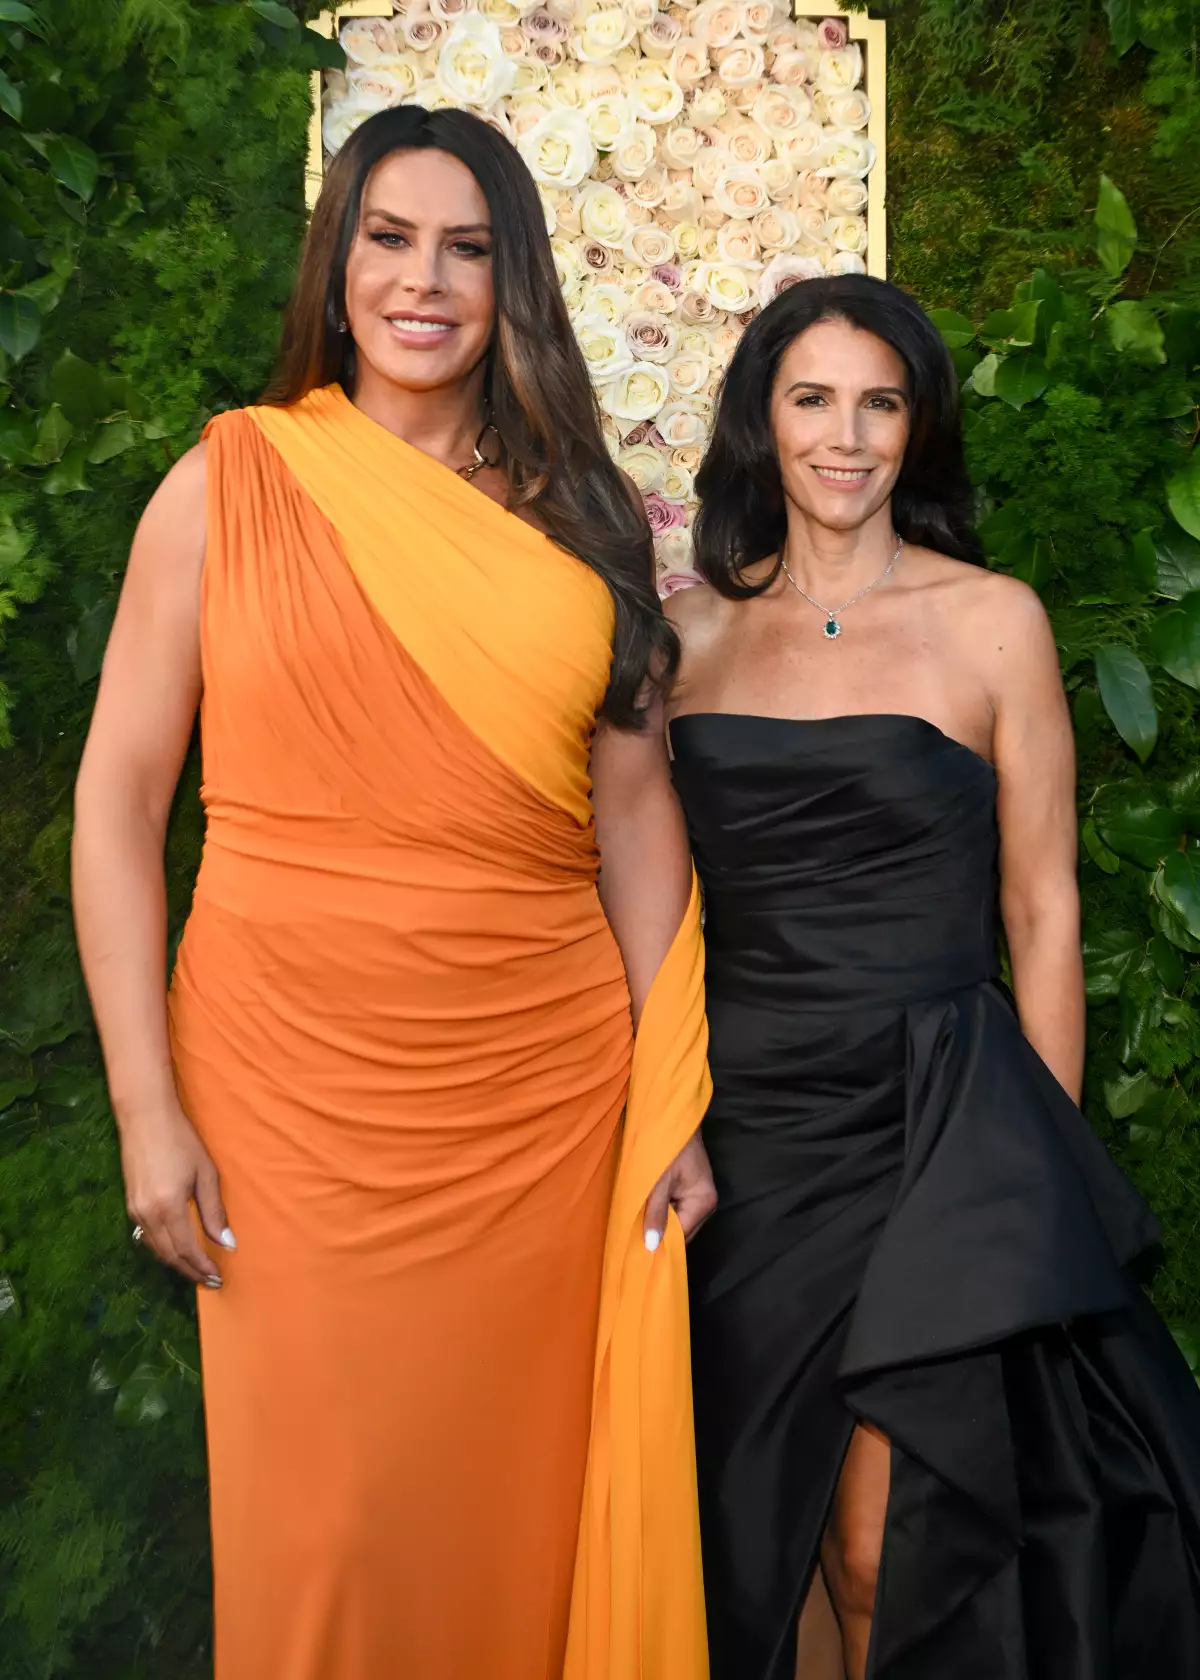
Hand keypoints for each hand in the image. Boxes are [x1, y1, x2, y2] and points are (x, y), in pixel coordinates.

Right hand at [120, 1101, 234, 1287]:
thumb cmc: (180, 1141)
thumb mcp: (204, 1174)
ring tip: (196, 1270)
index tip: (218, 1278)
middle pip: (169, 1255)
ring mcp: (134, 1211)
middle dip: (190, 1271)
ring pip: (156, 1249)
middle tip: (210, 1280)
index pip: (186, 1250)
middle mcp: (147, 1215)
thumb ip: (214, 1212)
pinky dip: (163, 1249)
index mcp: (168, 1209)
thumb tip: (227, 1243)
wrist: (145, 1118)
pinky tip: (176, 1249)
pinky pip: (147, 1237)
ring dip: (176, 1262)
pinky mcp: (130, 1204)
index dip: (202, 1267)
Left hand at [643, 1130, 716, 1251]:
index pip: (682, 1236)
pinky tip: (643, 1211)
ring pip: (676, 1220)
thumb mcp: (657, 1181)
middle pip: (681, 1230)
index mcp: (703, 1201)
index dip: (661, 1244)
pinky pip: (674, 1207)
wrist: (669, 1113)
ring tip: (635, 1227)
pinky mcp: (689, 1186)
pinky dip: (660, 1210)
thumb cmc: (664, 1144)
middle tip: (631, 1241)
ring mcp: (698, 1194)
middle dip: (659, 1234)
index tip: (637, 1253)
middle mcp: (705, 1202)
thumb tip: (652, 1246)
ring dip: (657, 1222)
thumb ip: (655, 1213)